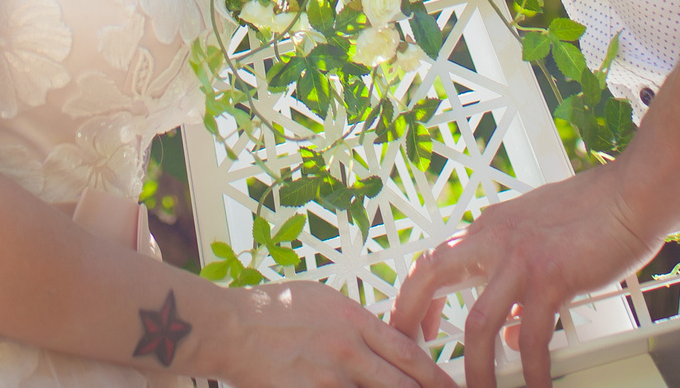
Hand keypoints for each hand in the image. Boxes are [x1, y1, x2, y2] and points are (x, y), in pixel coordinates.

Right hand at [190, 279, 454, 387]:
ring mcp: (329, 379)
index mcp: (354, 320)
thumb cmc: (269, 309)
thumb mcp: (320, 300)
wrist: (229, 327)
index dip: (434, 376)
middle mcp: (348, 351)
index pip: (408, 354)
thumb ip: (353, 321)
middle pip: (402, 384)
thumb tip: (378, 337)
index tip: (449, 387)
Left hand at [387, 163, 669, 387]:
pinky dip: (531, 369)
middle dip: (411, 316)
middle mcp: (495, 238)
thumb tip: (513, 334)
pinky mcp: (550, 277)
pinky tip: (535, 386)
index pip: (436, 258)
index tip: (417, 325)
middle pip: (431, 275)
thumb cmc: (597, 213)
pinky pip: (532, 336)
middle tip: (412, 355)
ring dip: (475, 366)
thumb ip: (519, 283)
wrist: (632, 194)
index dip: (416, 294)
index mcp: (491, 227)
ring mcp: (520, 258)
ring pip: (478, 323)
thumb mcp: (542, 240)